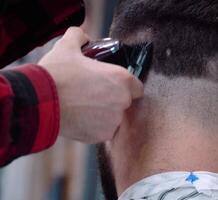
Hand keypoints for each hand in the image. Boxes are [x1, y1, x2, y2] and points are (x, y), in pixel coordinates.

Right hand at [39, 27, 143, 142]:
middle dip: (113, 100)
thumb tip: (82, 36)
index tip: (113, 86)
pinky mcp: (101, 136)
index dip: (126, 87)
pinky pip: (103, 131)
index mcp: (122, 79)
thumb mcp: (67, 47)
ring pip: (114, 118)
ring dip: (104, 114)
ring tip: (84, 107)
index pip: (137, 87)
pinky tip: (80, 119)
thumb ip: (79, 37)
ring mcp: (113, 121)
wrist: (40, 102)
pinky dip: (94, 127)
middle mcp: (123, 101)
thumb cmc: (57, 74)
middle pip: (125, 102)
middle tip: (94, 95)